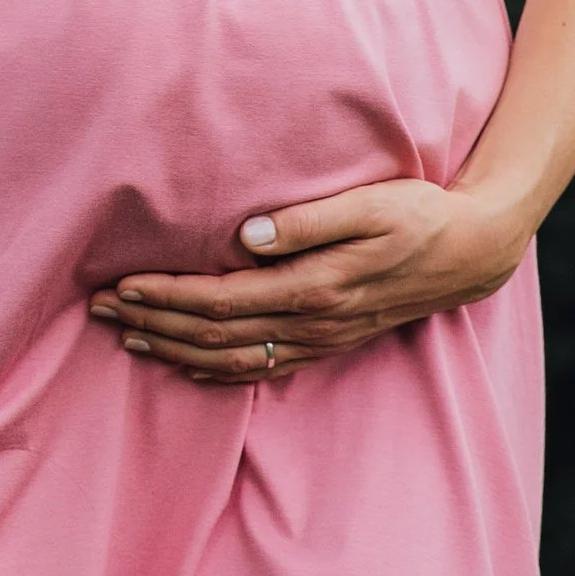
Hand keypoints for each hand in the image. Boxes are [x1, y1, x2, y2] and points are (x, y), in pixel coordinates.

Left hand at [88, 178, 530, 382]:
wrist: (473, 251)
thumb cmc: (417, 214)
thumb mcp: (368, 204)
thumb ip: (306, 221)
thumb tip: (248, 235)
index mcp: (315, 287)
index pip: (221, 299)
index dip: (167, 296)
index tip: (120, 287)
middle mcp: (313, 322)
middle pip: (216, 334)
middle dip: (155, 324)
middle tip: (100, 313)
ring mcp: (322, 338)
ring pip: (235, 358)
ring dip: (177, 350)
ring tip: (128, 338)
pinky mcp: (330, 340)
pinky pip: (265, 368)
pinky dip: (220, 371)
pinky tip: (189, 365)